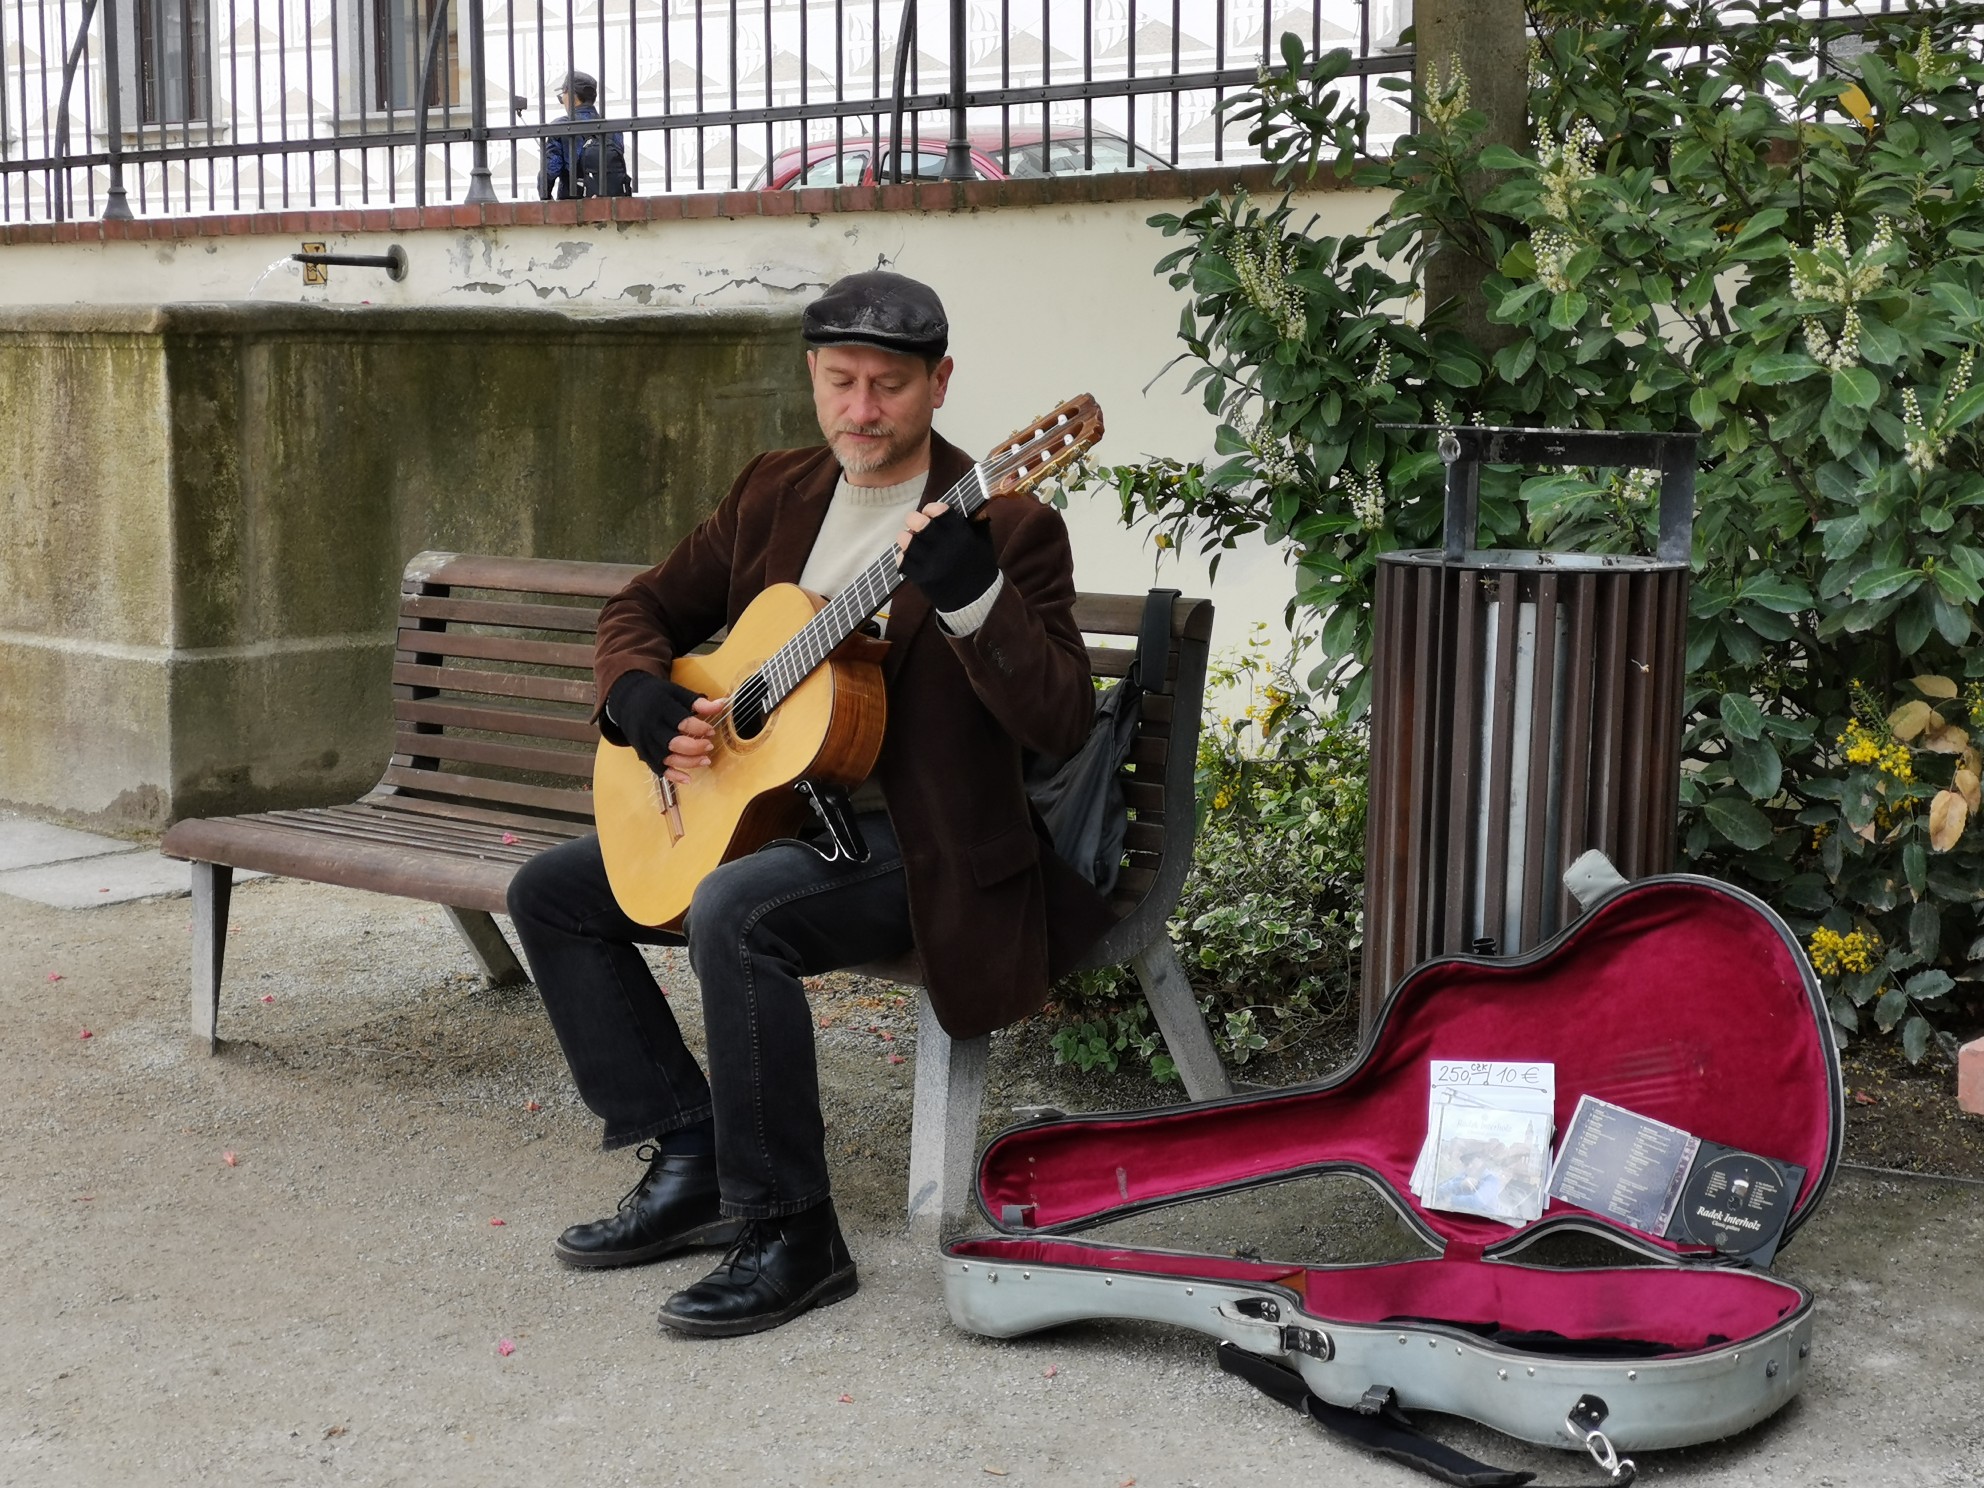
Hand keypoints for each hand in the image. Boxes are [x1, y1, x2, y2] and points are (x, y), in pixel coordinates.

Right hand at [608, 673, 726, 782]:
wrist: (627, 699)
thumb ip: (699, 702)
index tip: (711, 731)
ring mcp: (646, 742)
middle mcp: (651, 727)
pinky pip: (658, 768)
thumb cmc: (657, 696)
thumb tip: (723, 704)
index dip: (700, 728)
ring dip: (689, 762)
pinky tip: (688, 779)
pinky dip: (673, 776)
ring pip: (668, 758)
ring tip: (706, 760)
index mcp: (661, 709)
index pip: (683, 722)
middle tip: (709, 746)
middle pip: (674, 743)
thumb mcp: (677, 693)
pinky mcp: (643, 753)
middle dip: (695, 747)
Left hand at [896, 502, 997, 612]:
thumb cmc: (979, 567)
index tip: (930, 512)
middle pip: (917, 522)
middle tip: (916, 524)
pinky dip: (904, 555)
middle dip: (914, 519)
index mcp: (960, 534)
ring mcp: (929, 562)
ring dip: (907, 537)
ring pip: (905, 540)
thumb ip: (977, 523)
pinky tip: (911, 556)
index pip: (938, 511)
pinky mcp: (920, 577)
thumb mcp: (983, 542)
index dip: (931, 508)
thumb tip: (972, 508)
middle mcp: (943, 547)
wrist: (975, 599)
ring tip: (913, 541)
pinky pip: (902, 560)